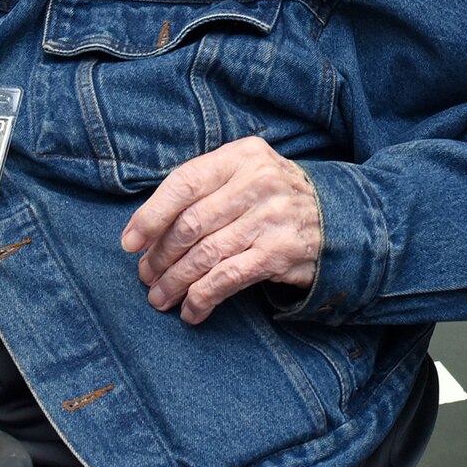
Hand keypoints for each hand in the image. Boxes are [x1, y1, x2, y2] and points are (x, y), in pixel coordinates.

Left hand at [122, 136, 320, 322]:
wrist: (337, 219)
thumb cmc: (273, 198)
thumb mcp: (245, 174)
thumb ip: (204, 188)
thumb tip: (147, 228)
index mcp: (242, 156)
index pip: (184, 183)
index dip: (151, 215)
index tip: (129, 242)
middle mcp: (257, 183)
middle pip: (191, 224)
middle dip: (160, 255)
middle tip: (146, 275)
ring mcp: (271, 218)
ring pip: (205, 254)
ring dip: (175, 282)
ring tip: (160, 297)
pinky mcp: (280, 253)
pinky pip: (227, 278)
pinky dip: (202, 298)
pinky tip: (191, 311)